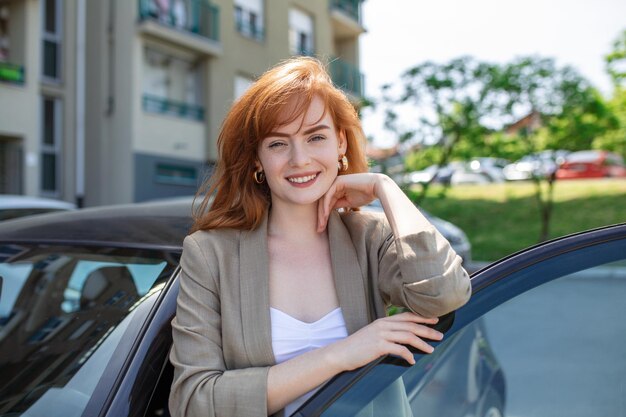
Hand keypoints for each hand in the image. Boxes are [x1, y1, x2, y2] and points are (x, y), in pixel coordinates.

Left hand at [317, 173, 384, 231]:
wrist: (377, 186)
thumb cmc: (366, 194)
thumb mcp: (348, 202)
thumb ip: (338, 205)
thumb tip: (328, 213)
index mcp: (336, 190)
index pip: (325, 204)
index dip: (323, 217)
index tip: (321, 229)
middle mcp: (333, 185)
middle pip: (322, 203)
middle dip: (320, 217)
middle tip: (319, 230)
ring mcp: (335, 183)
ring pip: (323, 200)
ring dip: (321, 213)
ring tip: (322, 225)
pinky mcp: (337, 182)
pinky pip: (328, 195)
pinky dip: (325, 206)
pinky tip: (326, 216)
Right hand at [325, 312, 443, 370]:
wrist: (341, 353)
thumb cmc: (357, 346)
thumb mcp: (373, 333)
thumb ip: (387, 332)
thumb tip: (402, 336)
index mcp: (383, 320)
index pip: (407, 316)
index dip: (422, 317)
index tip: (435, 320)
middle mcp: (383, 324)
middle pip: (411, 325)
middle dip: (428, 330)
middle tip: (440, 335)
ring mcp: (381, 334)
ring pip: (408, 336)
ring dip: (422, 344)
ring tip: (431, 349)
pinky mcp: (379, 345)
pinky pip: (399, 349)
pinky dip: (408, 355)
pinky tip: (412, 361)